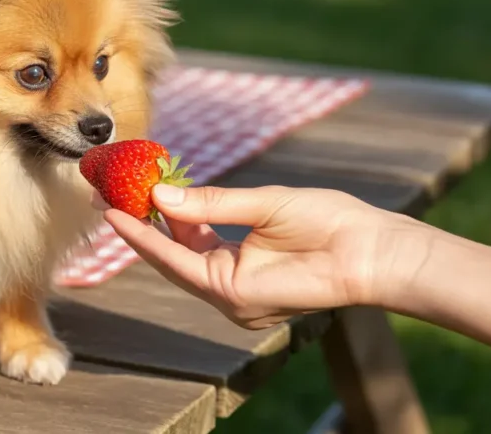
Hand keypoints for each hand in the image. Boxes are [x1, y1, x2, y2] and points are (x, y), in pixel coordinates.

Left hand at [99, 184, 420, 328]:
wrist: (385, 256)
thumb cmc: (334, 231)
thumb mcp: (270, 207)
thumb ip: (212, 203)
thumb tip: (162, 195)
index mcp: (231, 290)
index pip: (168, 257)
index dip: (135, 231)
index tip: (106, 208)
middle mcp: (230, 300)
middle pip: (173, 258)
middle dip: (143, 225)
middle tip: (111, 194)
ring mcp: (242, 294)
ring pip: (192, 256)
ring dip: (168, 224)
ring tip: (137, 190)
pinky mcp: (254, 281)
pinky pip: (213, 255)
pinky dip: (194, 230)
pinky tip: (176, 203)